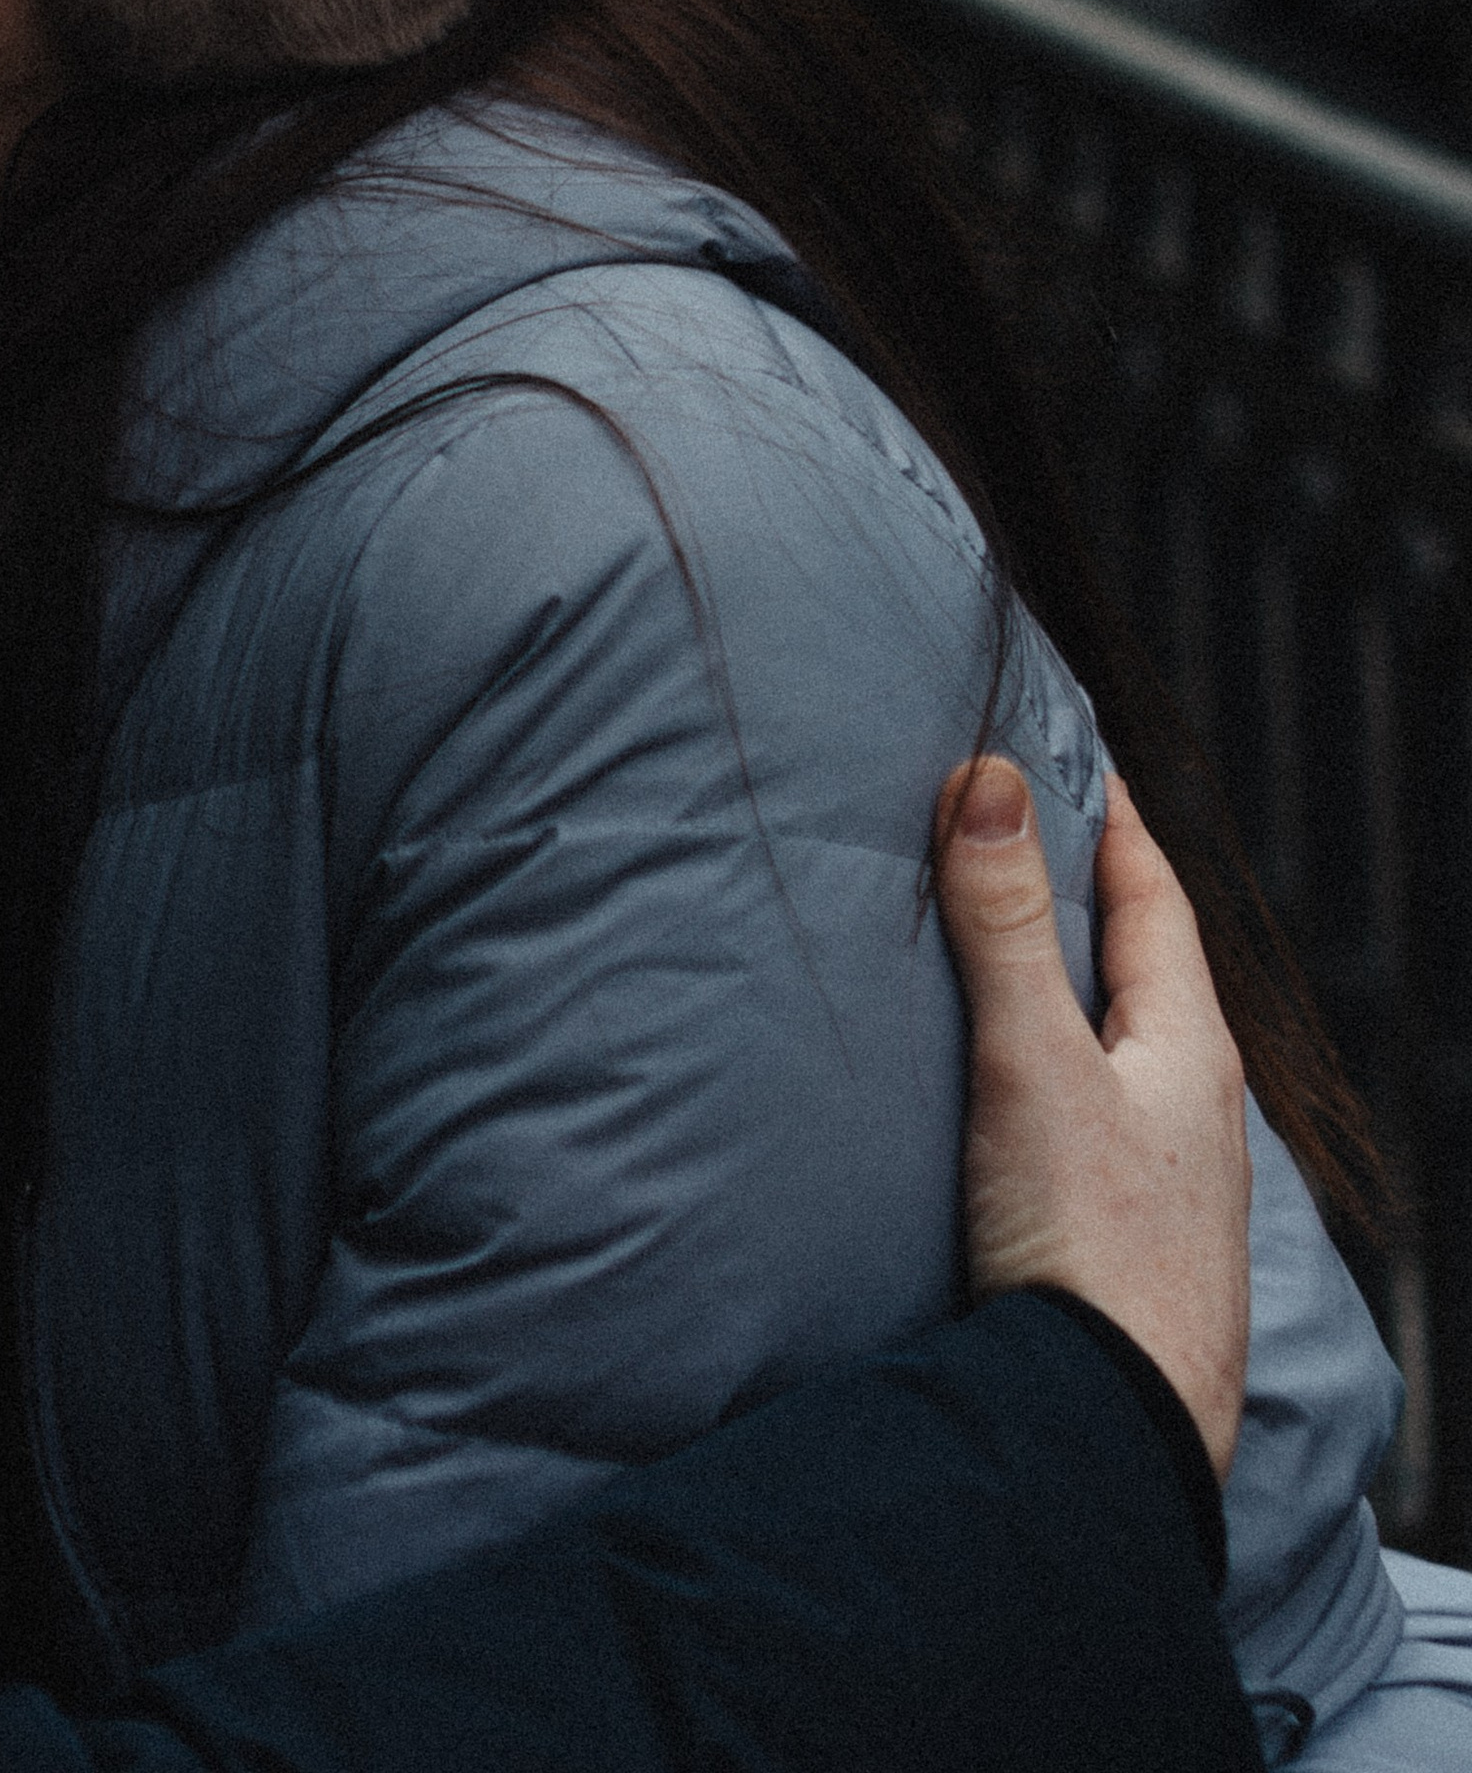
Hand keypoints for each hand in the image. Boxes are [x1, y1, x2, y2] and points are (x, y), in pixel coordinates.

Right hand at [934, 755, 1249, 1486]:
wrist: (1116, 1432)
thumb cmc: (1084, 1241)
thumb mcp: (1031, 1061)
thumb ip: (1001, 924)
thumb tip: (989, 775)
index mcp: (1189, 1045)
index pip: (1152, 894)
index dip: (1111, 818)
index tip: (1074, 753)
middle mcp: (1197, 1106)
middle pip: (1148, 968)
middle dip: (1093, 896)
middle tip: (1033, 832)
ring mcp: (1174, 1180)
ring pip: (1129, 1047)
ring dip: (1079, 987)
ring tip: (1018, 953)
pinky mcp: (1137, 1239)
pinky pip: (1106, 1114)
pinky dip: (1065, 1067)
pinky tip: (1026, 1098)